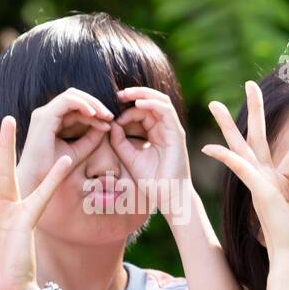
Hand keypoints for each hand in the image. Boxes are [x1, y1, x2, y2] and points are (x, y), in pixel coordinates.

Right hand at [16, 87, 112, 195]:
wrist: (37, 181)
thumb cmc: (54, 169)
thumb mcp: (77, 151)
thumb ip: (91, 138)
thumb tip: (107, 125)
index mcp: (51, 120)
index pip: (76, 107)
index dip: (94, 112)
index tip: (109, 124)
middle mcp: (46, 113)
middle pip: (74, 96)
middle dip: (95, 103)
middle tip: (110, 116)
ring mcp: (44, 113)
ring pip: (71, 95)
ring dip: (91, 103)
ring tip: (105, 115)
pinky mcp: (44, 117)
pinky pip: (67, 101)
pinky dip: (82, 105)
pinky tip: (94, 115)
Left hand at [107, 86, 192, 220]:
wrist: (167, 196)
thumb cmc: (151, 180)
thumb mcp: (129, 157)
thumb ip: (119, 141)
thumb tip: (112, 123)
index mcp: (155, 133)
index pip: (142, 112)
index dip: (127, 109)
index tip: (111, 116)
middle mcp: (165, 128)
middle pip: (152, 101)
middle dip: (135, 95)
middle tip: (118, 94)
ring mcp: (172, 129)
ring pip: (160, 101)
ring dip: (143, 94)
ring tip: (126, 94)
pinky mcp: (177, 133)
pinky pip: (166, 111)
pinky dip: (152, 103)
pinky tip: (138, 103)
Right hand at [203, 81, 288, 268]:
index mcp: (280, 185)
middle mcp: (265, 182)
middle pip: (257, 140)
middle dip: (254, 112)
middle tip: (249, 86)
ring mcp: (259, 186)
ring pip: (243, 147)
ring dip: (229, 125)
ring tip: (213, 104)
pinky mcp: (259, 192)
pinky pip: (243, 168)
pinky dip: (228, 158)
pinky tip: (210, 148)